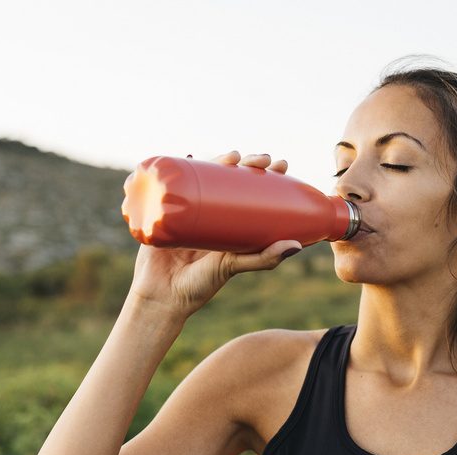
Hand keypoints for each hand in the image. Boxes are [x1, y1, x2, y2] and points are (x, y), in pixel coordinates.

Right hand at [125, 151, 301, 318]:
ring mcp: (187, 209)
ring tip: (233, 156)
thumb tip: (296, 246)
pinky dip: (180, 167)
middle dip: (247, 163)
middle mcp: (210, 213)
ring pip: (205, 176)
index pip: (251, 192)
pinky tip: (190, 156)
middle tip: (262, 159)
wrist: (159, 297)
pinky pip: (172, 185)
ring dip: (219, 160)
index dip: (266, 175)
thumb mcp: (233, 267)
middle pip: (229, 178)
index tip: (281, 165)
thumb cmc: (198, 286)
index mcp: (229, 224)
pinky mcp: (164, 210)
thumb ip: (262, 259)